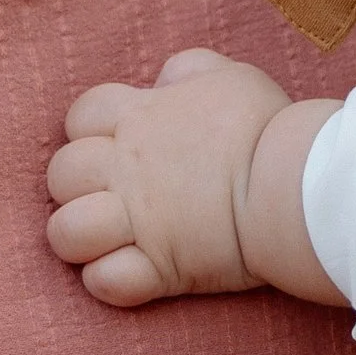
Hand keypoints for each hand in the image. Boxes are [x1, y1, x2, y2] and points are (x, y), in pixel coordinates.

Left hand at [46, 50, 344, 307]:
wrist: (296, 182)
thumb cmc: (268, 128)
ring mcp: (139, 221)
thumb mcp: (231, 78)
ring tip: (116, 241)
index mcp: (140, 117)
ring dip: (83, 239)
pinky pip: (103, 283)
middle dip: (77, 188)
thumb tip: (167, 77)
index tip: (121, 147)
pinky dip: (112, 283)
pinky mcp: (160, 268)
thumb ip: (191, 71)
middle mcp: (127, 168)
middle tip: (117, 199)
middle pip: (60, 175)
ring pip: (65, 233)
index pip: (80, 116)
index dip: (91, 133)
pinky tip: (136, 275)